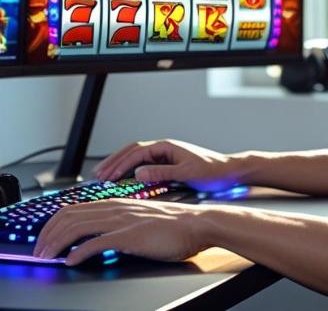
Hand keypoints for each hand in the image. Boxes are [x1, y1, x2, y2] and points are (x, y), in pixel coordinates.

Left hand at [31, 199, 216, 264]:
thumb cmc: (172, 225)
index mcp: (115, 204)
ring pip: (78, 227)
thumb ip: (117, 224)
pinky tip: (72, 260)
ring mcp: (122, 221)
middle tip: (38, 251)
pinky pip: (98, 242)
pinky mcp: (131, 236)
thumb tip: (97, 237)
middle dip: (47, 235)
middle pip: (69, 217)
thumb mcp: (137, 220)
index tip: (43, 238)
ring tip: (48, 256)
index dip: (52, 224)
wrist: (196, 223)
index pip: (72, 209)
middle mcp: (114, 208)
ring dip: (57, 243)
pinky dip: (80, 252)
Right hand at [93, 139, 240, 190]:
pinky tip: (123, 179)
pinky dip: (130, 171)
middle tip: (98, 175)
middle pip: (131, 152)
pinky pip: (144, 165)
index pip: (136, 153)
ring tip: (105, 175)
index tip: (107, 175)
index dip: (119, 164)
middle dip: (114, 162)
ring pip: (136, 158)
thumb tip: (137, 174)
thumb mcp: (186, 174)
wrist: (229, 172)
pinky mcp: (168, 164)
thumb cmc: (212, 172)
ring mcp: (165, 156)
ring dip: (120, 165)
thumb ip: (161, 173)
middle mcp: (164, 149)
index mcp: (166, 147)